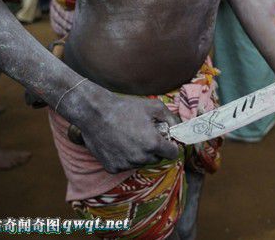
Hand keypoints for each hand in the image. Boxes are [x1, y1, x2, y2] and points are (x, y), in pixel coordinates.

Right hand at [60, 80, 179, 173]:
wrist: (95, 112)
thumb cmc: (125, 108)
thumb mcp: (154, 106)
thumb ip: (171, 118)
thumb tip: (179, 128)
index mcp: (153, 143)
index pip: (172, 153)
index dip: (171, 146)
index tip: (166, 141)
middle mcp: (140, 157)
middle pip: (157, 158)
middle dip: (155, 149)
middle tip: (145, 135)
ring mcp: (126, 164)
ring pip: (141, 163)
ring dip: (140, 154)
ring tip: (130, 137)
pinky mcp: (113, 168)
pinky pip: (126, 166)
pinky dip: (125, 158)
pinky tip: (119, 144)